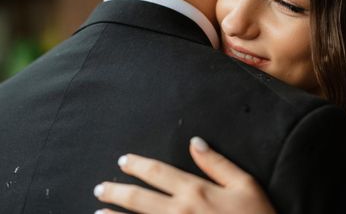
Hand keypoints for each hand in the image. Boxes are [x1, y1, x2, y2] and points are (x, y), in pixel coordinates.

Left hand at [94, 137, 275, 213]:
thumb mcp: (245, 184)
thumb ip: (217, 163)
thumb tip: (195, 142)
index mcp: (195, 191)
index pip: (158, 173)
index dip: (138, 165)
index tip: (123, 161)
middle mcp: (179, 211)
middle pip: (139, 198)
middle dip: (117, 191)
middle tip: (100, 187)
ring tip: (98, 213)